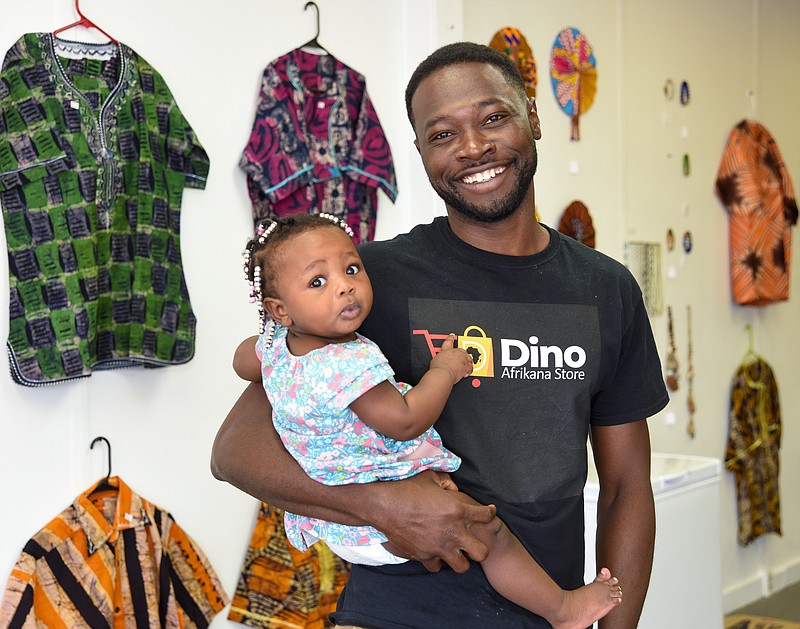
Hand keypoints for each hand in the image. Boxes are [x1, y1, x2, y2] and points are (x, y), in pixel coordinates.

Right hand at [370, 470, 496, 572]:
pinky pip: (437, 567)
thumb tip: (453, 488)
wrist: (386, 505)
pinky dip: (437, 561)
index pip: (486, 516)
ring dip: (461, 559)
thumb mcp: (430, 477)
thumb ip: (446, 482)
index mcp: (458, 511)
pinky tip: (434, 552)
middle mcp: (453, 532)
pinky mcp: (425, 556)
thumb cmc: (408, 488)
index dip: (490, 513)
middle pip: (482, 553)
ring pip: (462, 567)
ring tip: (455, 551)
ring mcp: (440, 547)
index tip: (488, 512)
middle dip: (481, 548)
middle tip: (474, 541)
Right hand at [430, 334, 473, 383]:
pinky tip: (466, 372)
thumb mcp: (435, 359)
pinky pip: (471, 367)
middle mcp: (456, 352)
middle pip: (462, 350)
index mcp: (447, 349)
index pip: (449, 341)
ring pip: (469, 358)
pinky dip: (469, 370)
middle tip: (458, 358)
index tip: (452, 336)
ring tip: (465, 365)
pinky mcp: (466, 366)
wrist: (443, 373)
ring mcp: (462, 359)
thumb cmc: (438, 367)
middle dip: (461, 354)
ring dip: (467, 361)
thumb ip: (440, 358)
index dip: (451, 338)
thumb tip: (439, 360)